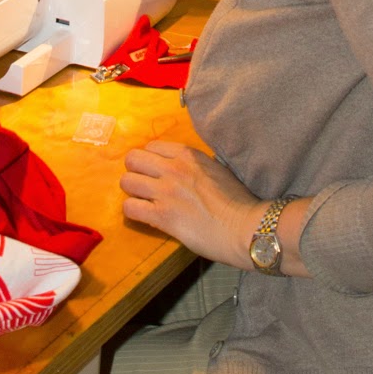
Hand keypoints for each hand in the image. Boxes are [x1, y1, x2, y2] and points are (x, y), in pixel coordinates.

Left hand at [119, 139, 263, 267]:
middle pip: (132, 159)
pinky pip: (130, 208)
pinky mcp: (161, 216)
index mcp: (188, 154)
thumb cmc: (238, 201)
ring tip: (144, 201)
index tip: (155, 171)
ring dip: (133, 192)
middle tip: (144, 185)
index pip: (151, 146)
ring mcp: (165, 191)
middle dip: (135, 171)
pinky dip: (133, 212)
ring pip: (127, 182)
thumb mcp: (217, 168)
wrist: (245, 227)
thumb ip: (195, 165)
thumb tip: (184, 170)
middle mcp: (173, 168)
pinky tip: (145, 216)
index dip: (150, 160)